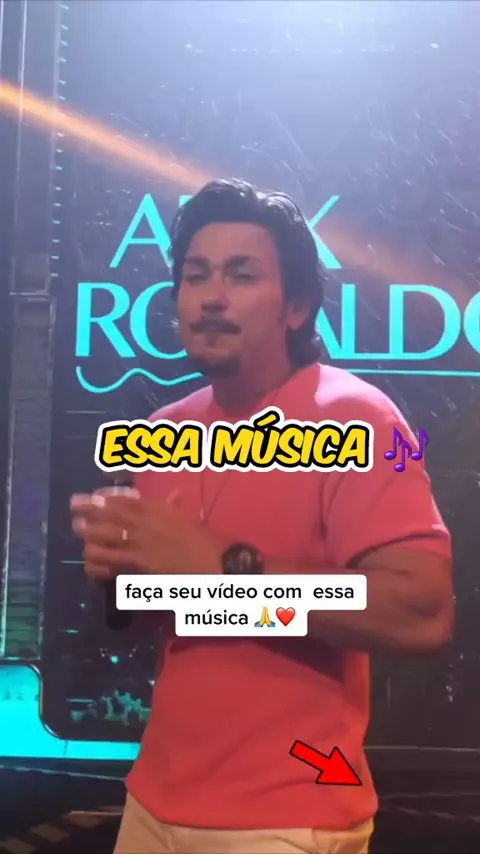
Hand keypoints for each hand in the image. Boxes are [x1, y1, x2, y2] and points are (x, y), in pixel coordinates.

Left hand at [70, 491, 223, 576]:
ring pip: (110, 536)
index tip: (92, 495)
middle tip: (74, 506)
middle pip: (114, 514)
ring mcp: (144, 544)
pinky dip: (101, 560)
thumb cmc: (206, 542)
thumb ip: (175, 508)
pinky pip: (115, 561)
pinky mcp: (143, 565)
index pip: (127, 501)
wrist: (217, 564)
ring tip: (77, 529)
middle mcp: (149, 524)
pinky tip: (90, 560)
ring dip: (91, 532)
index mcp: (160, 511)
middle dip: (92, 509)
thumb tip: (175, 494)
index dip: (107, 498)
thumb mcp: (189, 520)